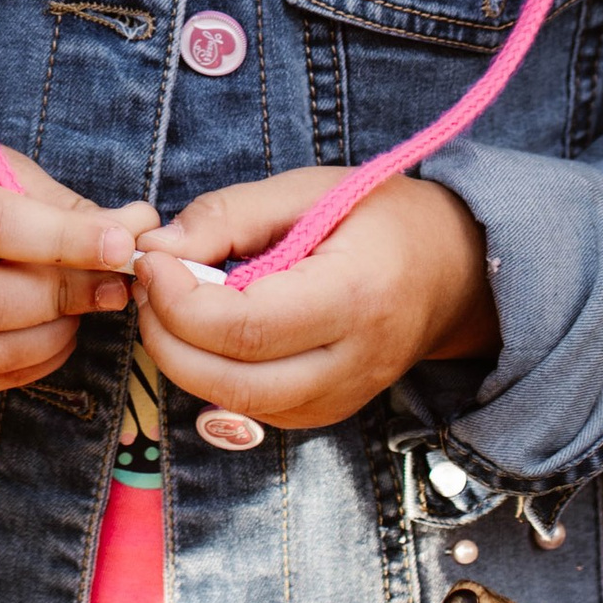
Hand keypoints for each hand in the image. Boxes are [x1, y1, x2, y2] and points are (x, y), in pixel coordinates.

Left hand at [136, 168, 496, 433]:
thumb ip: (230, 215)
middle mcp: (354, 363)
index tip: (152, 261)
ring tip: (168, 305)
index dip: (181, 302)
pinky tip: (205, 332)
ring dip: (184, 361)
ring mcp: (344, 398)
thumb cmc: (380, 217)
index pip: (248, 327)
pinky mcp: (328, 412)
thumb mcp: (309, 190)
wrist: (456, 269)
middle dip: (168, 338)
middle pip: (236, 383)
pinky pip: (254, 411)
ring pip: (239, 407)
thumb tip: (157, 247)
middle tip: (146, 286)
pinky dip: (214, 377)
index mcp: (356, 297)